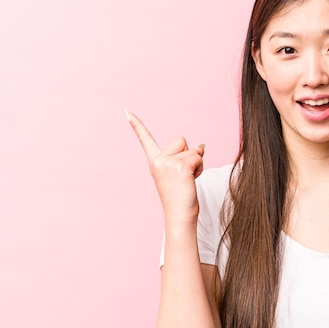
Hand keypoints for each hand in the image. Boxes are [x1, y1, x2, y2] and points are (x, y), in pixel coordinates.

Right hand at [126, 110, 204, 227]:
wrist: (179, 216)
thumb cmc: (180, 198)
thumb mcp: (178, 174)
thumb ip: (182, 158)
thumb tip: (201, 146)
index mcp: (154, 162)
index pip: (145, 139)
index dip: (136, 124)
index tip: (126, 111)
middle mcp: (158, 161)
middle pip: (181, 140)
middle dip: (188, 153)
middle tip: (183, 175)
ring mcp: (168, 164)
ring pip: (193, 149)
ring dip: (196, 162)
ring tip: (188, 180)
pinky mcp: (180, 167)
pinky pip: (198, 157)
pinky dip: (200, 168)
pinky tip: (192, 181)